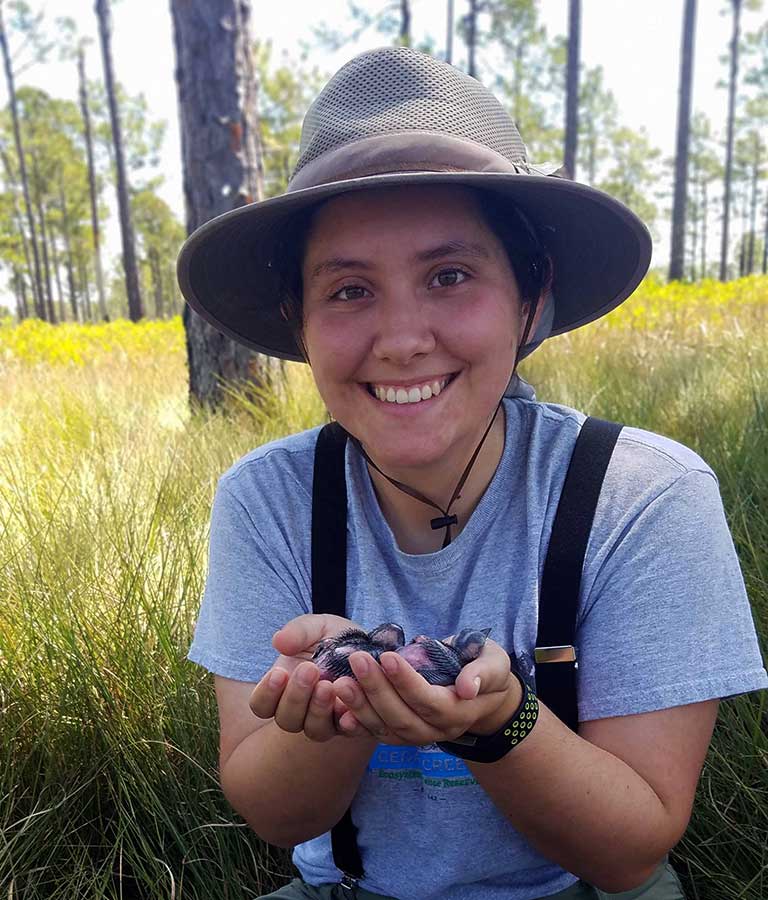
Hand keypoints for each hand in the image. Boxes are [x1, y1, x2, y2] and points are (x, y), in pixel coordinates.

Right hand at [248, 613, 364, 742]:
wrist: (369, 646)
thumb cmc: (333, 637)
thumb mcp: (317, 627)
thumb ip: (298, 632)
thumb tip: (278, 641)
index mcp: (283, 689)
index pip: (261, 705)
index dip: (266, 693)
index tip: (279, 673)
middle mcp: (301, 711)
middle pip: (287, 720)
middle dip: (296, 696)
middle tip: (309, 669)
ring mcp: (326, 720)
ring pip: (314, 730)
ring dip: (318, 709)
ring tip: (328, 685)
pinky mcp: (352, 723)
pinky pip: (348, 731)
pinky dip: (347, 722)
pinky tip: (349, 707)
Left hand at [331, 636, 521, 745]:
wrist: (483, 698)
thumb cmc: (487, 670)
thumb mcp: (495, 663)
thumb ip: (485, 673)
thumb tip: (468, 687)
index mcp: (459, 712)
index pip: (429, 701)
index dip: (407, 682)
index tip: (387, 656)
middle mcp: (436, 731)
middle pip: (402, 717)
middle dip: (377, 689)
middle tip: (357, 660)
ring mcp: (417, 736)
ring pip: (385, 729)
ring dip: (360, 707)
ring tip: (341, 681)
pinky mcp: (401, 734)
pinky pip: (376, 733)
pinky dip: (356, 723)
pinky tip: (337, 706)